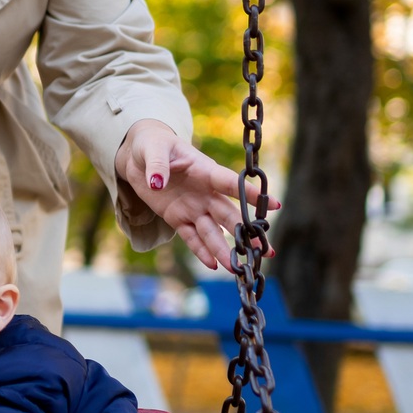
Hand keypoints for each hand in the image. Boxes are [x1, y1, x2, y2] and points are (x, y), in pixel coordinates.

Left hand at [115, 119, 279, 271]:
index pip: (230, 183)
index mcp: (205, 171)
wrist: (139, 157)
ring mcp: (193, 207)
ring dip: (224, 249)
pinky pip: (191, 237)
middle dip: (246, 232)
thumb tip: (157, 183)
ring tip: (236, 267)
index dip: (250, 194)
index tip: (273, 205)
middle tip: (263, 249)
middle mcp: (205, 193)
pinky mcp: (177, 218)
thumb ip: (157, 165)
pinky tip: (214, 265)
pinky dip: (201, 251)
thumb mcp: (152, 149)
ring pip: (212, 231)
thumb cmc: (152, 146)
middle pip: (228, 214)